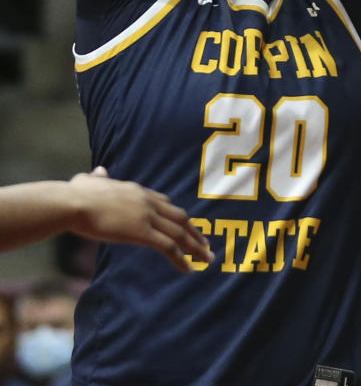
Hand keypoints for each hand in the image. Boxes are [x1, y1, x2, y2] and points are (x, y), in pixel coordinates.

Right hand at [68, 167, 213, 272]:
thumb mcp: (89, 181)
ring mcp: (147, 216)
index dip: (176, 216)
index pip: (164, 203)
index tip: (186, 226)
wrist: (74, 203)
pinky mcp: (142, 232)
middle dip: (194, 232)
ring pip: (179, 233)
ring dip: (195, 247)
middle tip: (205, 245)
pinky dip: (181, 258)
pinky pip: (168, 247)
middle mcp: (147, 201)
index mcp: (137, 191)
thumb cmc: (76, 195)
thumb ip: (97, 178)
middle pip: (179, 217)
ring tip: (206, 260)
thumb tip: (99, 171)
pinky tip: (188, 270)